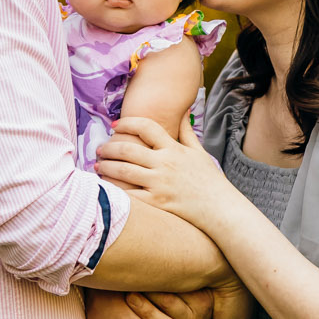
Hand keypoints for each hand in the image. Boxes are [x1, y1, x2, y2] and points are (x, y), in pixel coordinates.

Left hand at [96, 115, 234, 228]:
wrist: (220, 209)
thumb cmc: (210, 180)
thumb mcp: (200, 152)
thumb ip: (187, 131)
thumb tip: (184, 110)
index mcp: (174, 149)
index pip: (145, 127)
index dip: (126, 123)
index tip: (114, 125)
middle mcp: (165, 164)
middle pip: (127, 149)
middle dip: (108, 148)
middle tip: (99, 149)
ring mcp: (160, 184)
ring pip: (123, 171)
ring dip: (105, 167)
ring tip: (97, 166)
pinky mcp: (157, 203)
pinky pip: (129, 195)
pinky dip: (114, 190)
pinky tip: (105, 187)